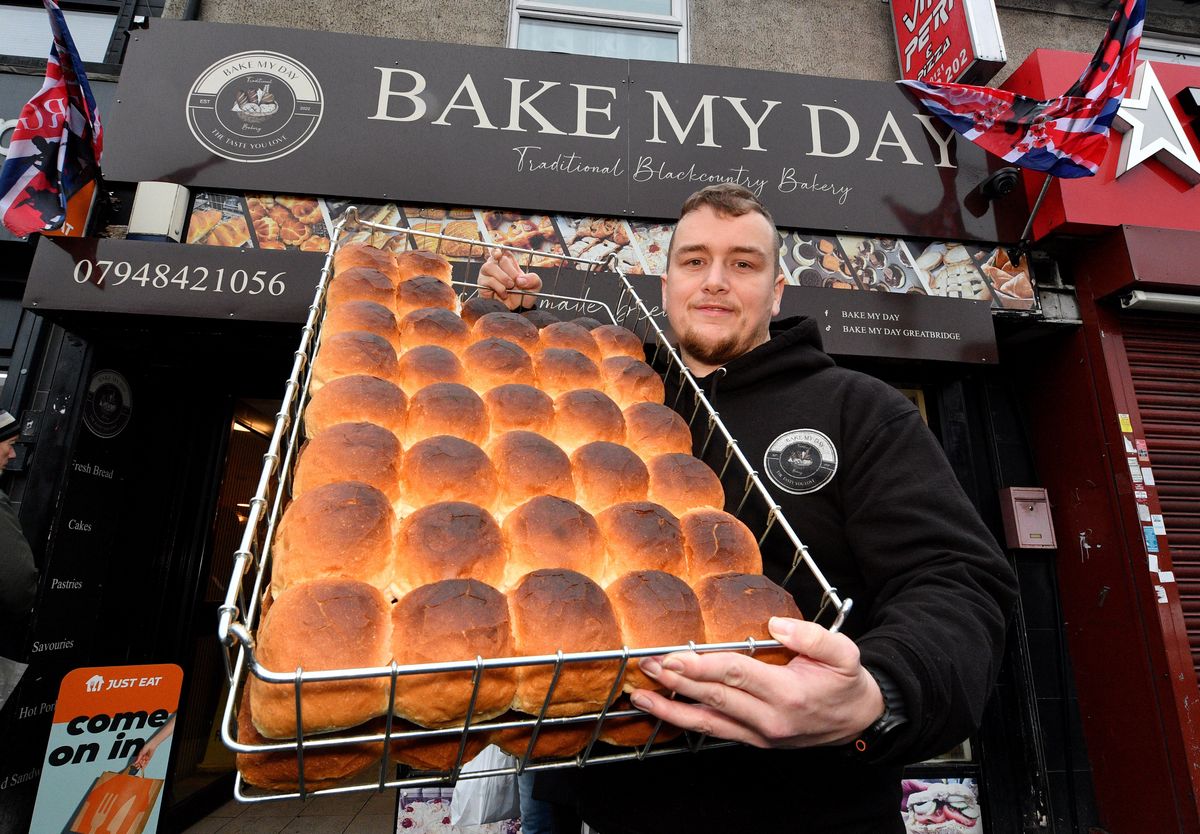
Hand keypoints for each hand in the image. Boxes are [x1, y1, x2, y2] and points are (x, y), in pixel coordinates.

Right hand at [132, 740, 157, 768]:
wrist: (151, 746)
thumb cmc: (146, 747)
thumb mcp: (141, 753)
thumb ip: (138, 758)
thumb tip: (136, 762)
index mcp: (140, 755)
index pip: (137, 760)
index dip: (136, 763)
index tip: (134, 765)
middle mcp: (142, 757)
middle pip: (140, 762)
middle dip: (138, 765)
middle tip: (137, 767)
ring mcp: (145, 758)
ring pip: (143, 763)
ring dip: (141, 766)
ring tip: (139, 768)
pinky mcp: (148, 759)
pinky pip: (146, 763)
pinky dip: (145, 766)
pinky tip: (143, 768)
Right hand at [478, 248, 540, 309]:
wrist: (517, 311)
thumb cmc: (524, 296)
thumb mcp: (535, 286)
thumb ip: (533, 279)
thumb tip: (520, 279)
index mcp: (508, 264)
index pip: (500, 251)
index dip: (498, 250)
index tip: (499, 254)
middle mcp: (496, 267)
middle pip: (498, 258)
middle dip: (509, 270)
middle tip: (515, 281)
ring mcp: (487, 275)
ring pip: (489, 266)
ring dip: (502, 276)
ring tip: (510, 286)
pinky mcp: (482, 286)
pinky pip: (487, 280)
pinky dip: (498, 287)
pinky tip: (504, 294)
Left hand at [629, 617, 884, 748]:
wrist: (858, 722)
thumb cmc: (846, 683)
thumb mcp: (844, 653)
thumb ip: (812, 636)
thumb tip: (776, 623)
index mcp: (788, 694)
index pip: (735, 675)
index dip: (701, 666)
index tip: (673, 657)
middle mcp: (769, 719)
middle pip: (714, 698)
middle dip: (677, 683)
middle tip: (647, 668)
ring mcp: (760, 735)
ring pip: (708, 723)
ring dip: (671, 710)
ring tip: (641, 697)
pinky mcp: (754, 741)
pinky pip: (715, 732)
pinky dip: (687, 722)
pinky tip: (666, 712)